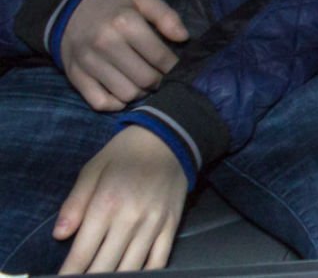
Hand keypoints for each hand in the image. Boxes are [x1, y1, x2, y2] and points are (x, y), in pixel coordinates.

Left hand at [55, 127, 187, 272]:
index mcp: (106, 205)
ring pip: (131, 268)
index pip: (81, 254)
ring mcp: (153, 225)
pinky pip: (159, 260)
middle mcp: (130, 220)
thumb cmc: (124, 154)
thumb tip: (60, 235)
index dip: (69, 274)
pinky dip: (146, 273)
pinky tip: (132, 275)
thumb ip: (74, 203)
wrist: (169, 139)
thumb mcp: (92, 170)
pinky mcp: (171, 225)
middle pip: (104, 267)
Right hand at [59, 0, 187, 111]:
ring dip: (141, 92)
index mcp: (125, 22)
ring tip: (144, 82)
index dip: (174, 66)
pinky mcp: (75, 77)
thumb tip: (184, 38)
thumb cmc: (114, 5)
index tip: (176, 66)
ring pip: (126, 94)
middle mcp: (105, 44)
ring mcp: (88, 63)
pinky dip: (116, 104)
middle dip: (160, 81)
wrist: (70, 10)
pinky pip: (100, 103)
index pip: (159, 56)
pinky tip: (124, 91)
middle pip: (145, 79)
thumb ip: (166, 15)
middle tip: (161, 76)